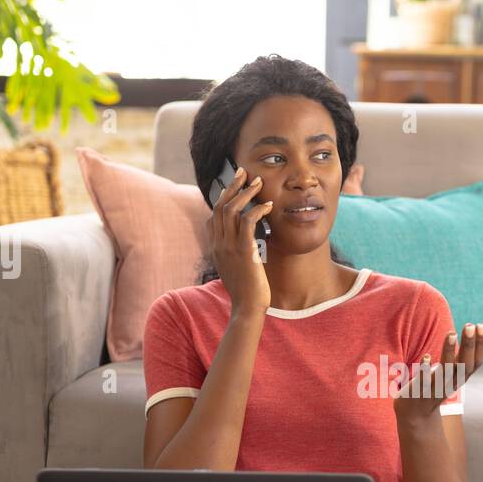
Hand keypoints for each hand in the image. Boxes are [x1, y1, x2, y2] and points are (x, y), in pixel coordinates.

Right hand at [209, 166, 272, 315]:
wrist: (247, 309)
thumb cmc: (247, 291)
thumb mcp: (237, 268)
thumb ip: (237, 252)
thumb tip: (247, 241)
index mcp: (215, 248)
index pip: (213, 216)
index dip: (222, 197)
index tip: (234, 185)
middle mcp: (218, 244)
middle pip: (220, 206)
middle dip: (232, 186)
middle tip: (244, 172)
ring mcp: (229, 247)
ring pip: (232, 209)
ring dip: (246, 192)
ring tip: (258, 182)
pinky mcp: (243, 251)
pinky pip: (248, 222)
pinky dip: (258, 210)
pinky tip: (268, 205)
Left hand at [394, 322, 482, 423]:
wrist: (416, 417)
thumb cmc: (435, 387)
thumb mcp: (451, 374)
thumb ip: (461, 357)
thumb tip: (472, 333)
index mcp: (460, 378)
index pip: (476, 362)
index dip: (480, 345)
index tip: (481, 325)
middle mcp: (451, 384)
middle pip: (464, 365)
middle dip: (468, 345)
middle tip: (470, 325)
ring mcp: (435, 389)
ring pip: (445, 371)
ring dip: (448, 352)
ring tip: (451, 333)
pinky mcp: (419, 392)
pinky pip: (424, 382)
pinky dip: (426, 370)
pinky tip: (427, 356)